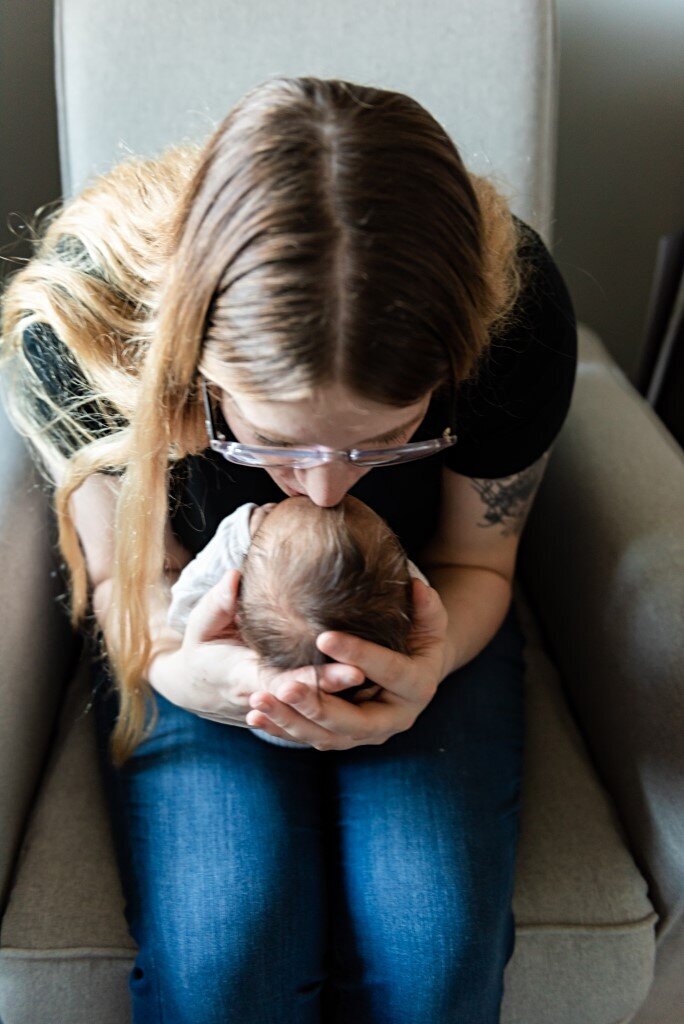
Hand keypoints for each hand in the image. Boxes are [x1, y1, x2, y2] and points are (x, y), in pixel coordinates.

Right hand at [163, 568, 365, 727]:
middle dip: (332, 686)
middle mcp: (264, 695)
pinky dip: (340, 700)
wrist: (196, 686)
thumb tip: (235, 576)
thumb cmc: (203, 647)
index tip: (335, 668)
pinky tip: (370, 683)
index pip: (279, 681)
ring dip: (341, 696)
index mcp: (241, 677)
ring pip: (312, 706)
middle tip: (362, 672)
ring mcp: (278, 704)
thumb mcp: (202, 624)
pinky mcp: (288, 705)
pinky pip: (314, 707)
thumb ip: (218, 603)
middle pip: (302, 696)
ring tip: (371, 677)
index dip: (307, 679)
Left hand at [246, 579, 448, 749]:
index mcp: (417, 687)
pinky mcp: (344, 737)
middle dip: (318, 705)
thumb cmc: (419, 637)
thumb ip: (426, 607)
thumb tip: (416, 587)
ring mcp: (367, 734)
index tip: (324, 636)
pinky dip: (281, 728)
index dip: (358, 653)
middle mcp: (394, 720)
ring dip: (290, 721)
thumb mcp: (429, 621)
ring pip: (327, 736)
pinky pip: (310, 737)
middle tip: (286, 686)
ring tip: (258, 701)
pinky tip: (254, 716)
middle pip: (355, 722)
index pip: (388, 671)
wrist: (414, 670)